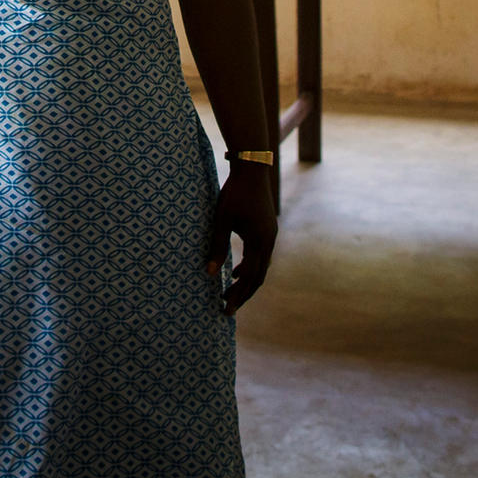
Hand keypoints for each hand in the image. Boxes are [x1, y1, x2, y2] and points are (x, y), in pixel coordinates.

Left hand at [207, 161, 277, 314]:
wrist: (252, 169)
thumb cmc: (235, 193)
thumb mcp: (222, 220)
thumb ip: (217, 247)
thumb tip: (208, 273)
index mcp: (259, 242)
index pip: (248, 278)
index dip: (237, 295)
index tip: (225, 309)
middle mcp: (268, 242)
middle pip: (257, 277)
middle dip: (242, 294)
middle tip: (227, 308)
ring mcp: (269, 235)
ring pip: (259, 268)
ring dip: (245, 281)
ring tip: (228, 292)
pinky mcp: (266, 230)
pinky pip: (259, 256)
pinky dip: (248, 267)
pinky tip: (234, 271)